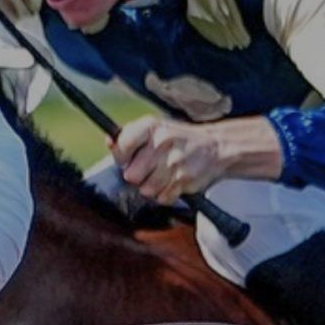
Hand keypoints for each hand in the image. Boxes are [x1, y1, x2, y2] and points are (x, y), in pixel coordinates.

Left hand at [109, 113, 282, 203]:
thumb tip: (109, 141)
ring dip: (153, 186)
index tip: (130, 157)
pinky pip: (162, 198)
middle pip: (131, 175)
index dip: (122, 158)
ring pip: (146, 190)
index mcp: (151, 127)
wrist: (216, 147)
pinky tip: (175, 180)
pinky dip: (166, 193)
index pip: (121, 147)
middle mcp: (162, 141)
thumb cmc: (179, 140)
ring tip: (166, 173)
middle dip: (139, 176)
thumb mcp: (155, 130)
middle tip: (152, 167)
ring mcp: (174, 161)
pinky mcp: (184, 179)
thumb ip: (129, 138)